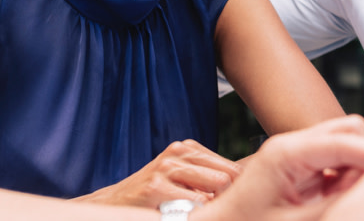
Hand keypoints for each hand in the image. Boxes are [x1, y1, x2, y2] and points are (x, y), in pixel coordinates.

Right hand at [77, 139, 240, 207]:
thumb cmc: (154, 197)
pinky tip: (182, 215)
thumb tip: (248, 187)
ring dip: (216, 205)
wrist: (115, 204)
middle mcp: (178, 152)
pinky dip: (198, 213)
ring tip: (198, 212)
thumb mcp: (182, 179)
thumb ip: (209, 178)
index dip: (240, 190)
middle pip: (231, 174)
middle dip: (231, 197)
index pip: (234, 167)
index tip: (236, 204)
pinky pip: (196, 203)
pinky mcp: (156, 186)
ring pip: (219, 184)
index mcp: (188, 149)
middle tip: (217, 211)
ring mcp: (166, 167)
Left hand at [198, 115, 363, 220]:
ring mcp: (298, 154)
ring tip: (339, 201)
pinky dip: (348, 178)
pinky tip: (335, 200)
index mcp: (287, 153)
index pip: (346, 143)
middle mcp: (293, 145)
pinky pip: (338, 163)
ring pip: (347, 145)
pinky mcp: (302, 168)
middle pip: (349, 131)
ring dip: (358, 169)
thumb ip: (337, 204)